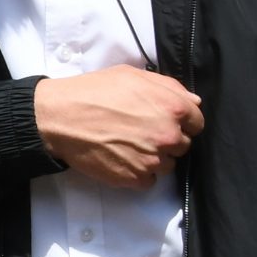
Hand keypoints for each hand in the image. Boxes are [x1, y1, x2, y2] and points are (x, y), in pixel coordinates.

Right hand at [33, 66, 202, 190]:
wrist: (59, 117)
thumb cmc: (92, 91)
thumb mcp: (132, 75)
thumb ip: (169, 86)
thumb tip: (193, 102)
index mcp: (173, 108)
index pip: (197, 123)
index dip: (180, 121)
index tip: (161, 120)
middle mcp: (169, 135)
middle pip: (183, 145)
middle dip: (166, 139)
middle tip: (139, 131)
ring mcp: (153, 160)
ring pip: (167, 165)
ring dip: (153, 158)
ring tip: (127, 146)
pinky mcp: (135, 178)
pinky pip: (148, 181)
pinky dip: (138, 173)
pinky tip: (121, 159)